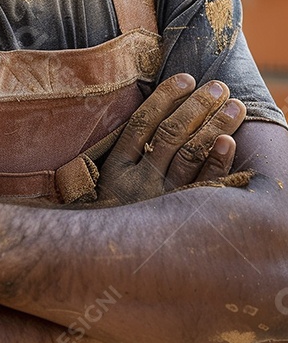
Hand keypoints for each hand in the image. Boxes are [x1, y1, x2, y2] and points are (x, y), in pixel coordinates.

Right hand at [93, 73, 245, 207]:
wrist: (109, 263)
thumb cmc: (115, 215)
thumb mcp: (110, 185)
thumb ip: (128, 154)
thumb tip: (156, 115)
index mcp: (117, 169)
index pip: (142, 123)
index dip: (164, 98)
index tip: (185, 78)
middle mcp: (138, 181)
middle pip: (169, 134)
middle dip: (196, 106)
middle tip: (218, 87)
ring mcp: (162, 200)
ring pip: (189, 154)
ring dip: (213, 126)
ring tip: (234, 105)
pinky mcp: (183, 217)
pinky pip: (203, 187)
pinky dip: (216, 163)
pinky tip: (228, 143)